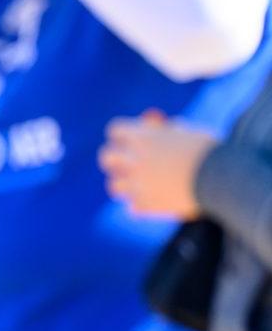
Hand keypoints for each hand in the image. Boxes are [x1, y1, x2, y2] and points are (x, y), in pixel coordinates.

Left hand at [102, 111, 217, 220]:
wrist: (224, 179)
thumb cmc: (210, 152)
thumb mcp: (189, 132)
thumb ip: (167, 130)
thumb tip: (153, 125)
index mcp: (143, 137)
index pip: (115, 130)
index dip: (124, 134)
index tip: (134, 139)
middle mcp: (134, 160)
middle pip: (107, 157)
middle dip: (116, 158)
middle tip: (129, 162)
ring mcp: (137, 184)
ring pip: (114, 185)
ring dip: (126, 184)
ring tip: (142, 184)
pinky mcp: (145, 204)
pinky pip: (133, 206)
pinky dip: (141, 204)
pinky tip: (155, 201)